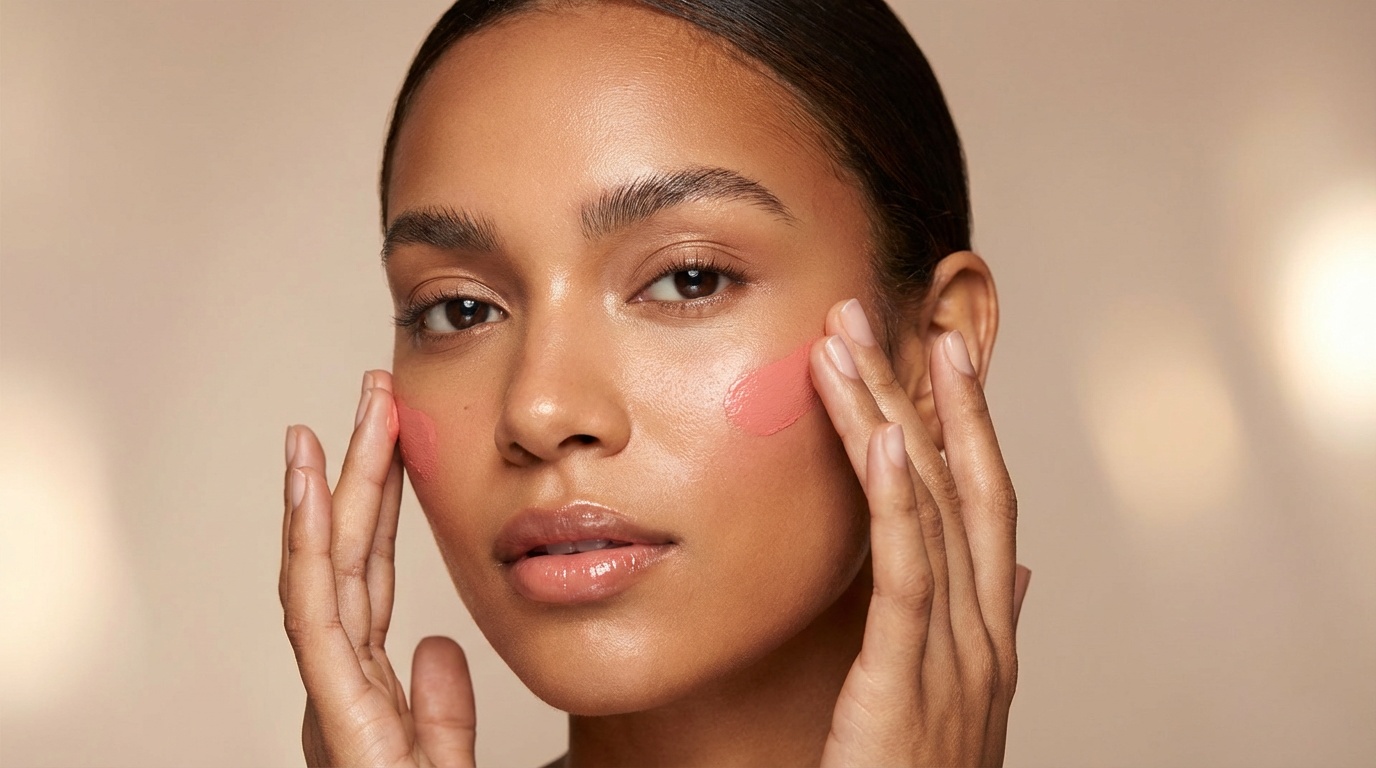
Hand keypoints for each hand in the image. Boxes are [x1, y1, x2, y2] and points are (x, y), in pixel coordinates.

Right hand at [280, 370, 477, 766]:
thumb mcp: (447, 761)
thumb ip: (439, 709)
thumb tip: (439, 644)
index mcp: (371, 694)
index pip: (374, 581)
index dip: (378, 507)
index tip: (393, 438)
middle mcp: (342, 690)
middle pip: (348, 562)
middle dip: (357, 475)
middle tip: (373, 395)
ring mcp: (333, 701)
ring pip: (324, 575)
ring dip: (327, 491)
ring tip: (329, 420)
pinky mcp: (336, 719)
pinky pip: (316, 618)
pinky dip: (308, 545)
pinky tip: (311, 486)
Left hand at [811, 300, 1029, 767]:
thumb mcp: (952, 700)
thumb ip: (977, 627)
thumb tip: (1014, 567)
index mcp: (986, 634)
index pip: (981, 503)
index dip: (966, 422)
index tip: (940, 350)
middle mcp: (982, 636)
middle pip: (963, 488)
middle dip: (928, 396)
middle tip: (891, 314)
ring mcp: (955, 660)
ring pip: (932, 512)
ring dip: (897, 419)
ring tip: (861, 344)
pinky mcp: (906, 688)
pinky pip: (908, 576)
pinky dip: (903, 499)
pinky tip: (890, 436)